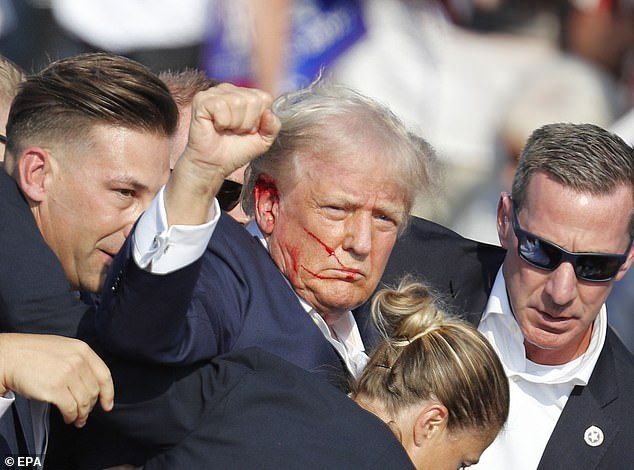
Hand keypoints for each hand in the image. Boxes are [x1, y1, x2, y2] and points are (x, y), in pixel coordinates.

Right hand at [0, 333, 113, 427]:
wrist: (9, 357)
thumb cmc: (32, 354)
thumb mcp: (64, 349)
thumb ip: (79, 361)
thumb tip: (90, 382)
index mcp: (82, 350)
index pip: (104, 375)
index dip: (108, 393)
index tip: (107, 404)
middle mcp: (78, 361)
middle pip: (94, 390)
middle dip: (90, 406)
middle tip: (85, 414)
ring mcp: (67, 374)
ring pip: (84, 401)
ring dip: (82, 414)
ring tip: (77, 420)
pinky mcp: (55, 389)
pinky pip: (71, 408)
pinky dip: (71, 416)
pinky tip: (68, 418)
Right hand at [165, 83, 280, 225]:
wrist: (211, 168)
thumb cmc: (232, 154)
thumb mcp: (260, 142)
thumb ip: (272, 126)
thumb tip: (270, 112)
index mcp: (241, 97)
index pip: (264, 98)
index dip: (259, 120)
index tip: (246, 133)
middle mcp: (227, 91)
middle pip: (256, 100)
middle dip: (249, 123)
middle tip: (234, 135)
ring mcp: (213, 94)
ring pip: (242, 103)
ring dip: (237, 125)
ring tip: (224, 133)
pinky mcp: (201, 103)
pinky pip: (224, 106)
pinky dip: (224, 122)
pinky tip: (215, 128)